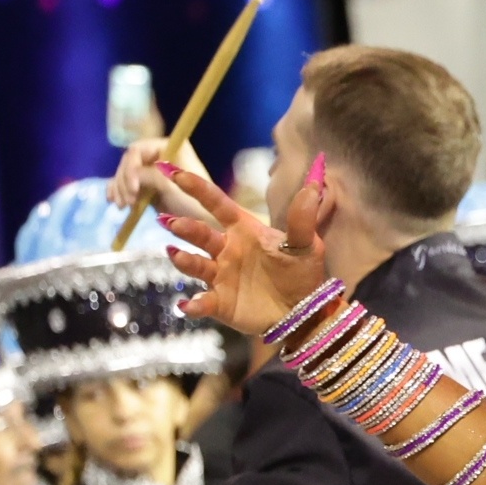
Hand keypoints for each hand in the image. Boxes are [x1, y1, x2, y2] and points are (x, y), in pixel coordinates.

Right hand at [111, 137, 208, 214]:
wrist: (202, 225)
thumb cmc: (192, 203)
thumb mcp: (169, 187)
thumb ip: (148, 175)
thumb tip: (130, 173)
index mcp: (168, 146)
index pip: (138, 150)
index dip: (130, 168)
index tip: (133, 190)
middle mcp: (159, 154)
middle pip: (129, 162)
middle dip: (124, 181)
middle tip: (126, 204)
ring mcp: (151, 169)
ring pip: (125, 173)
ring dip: (119, 188)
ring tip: (122, 207)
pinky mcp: (145, 185)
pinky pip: (125, 183)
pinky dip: (118, 191)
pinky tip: (112, 201)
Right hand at [159, 166, 333, 336]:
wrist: (304, 312)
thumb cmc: (302, 273)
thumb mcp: (306, 246)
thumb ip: (302, 219)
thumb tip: (313, 186)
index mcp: (243, 230)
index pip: (216, 203)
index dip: (196, 188)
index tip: (174, 172)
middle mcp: (226, 250)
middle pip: (200, 234)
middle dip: (185, 227)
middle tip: (172, 222)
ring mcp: (220, 276)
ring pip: (196, 265)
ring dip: (183, 260)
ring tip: (175, 254)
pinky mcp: (220, 303)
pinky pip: (203, 303)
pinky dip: (194, 304)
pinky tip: (189, 305)